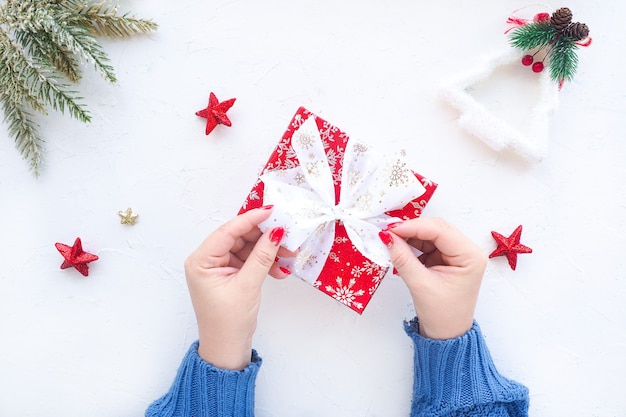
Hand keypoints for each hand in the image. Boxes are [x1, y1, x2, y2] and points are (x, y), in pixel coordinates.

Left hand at [184, 206, 292, 369]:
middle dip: (264, 237)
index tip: (271, 211)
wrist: (226, 349)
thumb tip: (275, 232)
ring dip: (268, 251)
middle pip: (239, 237)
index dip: (250, 219)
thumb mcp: (247, 286)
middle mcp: (207, 260)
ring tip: (288, 255)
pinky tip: (280, 269)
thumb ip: (262, 257)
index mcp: (201, 261)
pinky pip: (250, 259)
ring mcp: (219, 267)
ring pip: (247, 247)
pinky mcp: (230, 274)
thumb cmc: (228, 322)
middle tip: (287, 236)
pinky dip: (265, 262)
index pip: (227, 231)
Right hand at [380, 218, 486, 339]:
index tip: (391, 229)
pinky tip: (399, 248)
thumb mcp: (421, 285)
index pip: (440, 231)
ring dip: (410, 236)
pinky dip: (412, 244)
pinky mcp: (445, 258)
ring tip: (391, 241)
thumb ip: (403, 259)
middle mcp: (467, 251)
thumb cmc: (442, 315)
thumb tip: (388, 237)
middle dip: (411, 229)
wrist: (447, 335)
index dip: (414, 227)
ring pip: (430, 234)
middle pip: (436, 228)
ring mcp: (456, 254)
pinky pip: (427, 243)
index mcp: (470, 256)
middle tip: (388, 232)